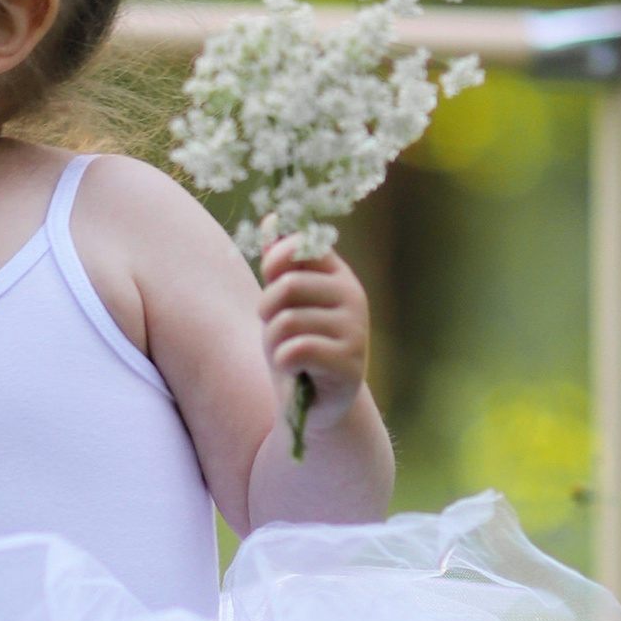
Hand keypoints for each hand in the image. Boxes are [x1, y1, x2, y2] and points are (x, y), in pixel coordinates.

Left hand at [257, 239, 369, 426]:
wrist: (317, 403)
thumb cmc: (298, 346)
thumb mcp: (283, 303)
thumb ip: (280, 264)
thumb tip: (272, 217)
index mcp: (338, 275)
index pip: (304, 246)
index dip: (276, 262)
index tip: (270, 280)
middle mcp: (353, 296)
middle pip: (288, 287)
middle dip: (265, 309)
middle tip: (272, 328)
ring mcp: (355, 330)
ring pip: (287, 322)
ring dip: (273, 342)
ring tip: (287, 354)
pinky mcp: (349, 363)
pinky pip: (297, 350)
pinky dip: (283, 362)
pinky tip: (295, 369)